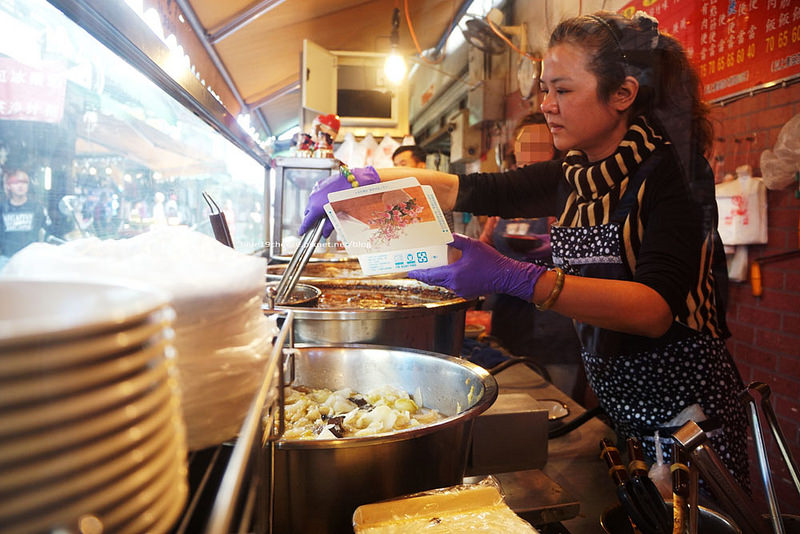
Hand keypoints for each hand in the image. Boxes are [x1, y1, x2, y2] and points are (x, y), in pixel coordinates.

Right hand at [298, 166, 379, 236]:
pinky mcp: (320, 183)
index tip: (302, 232)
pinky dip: (320, 199)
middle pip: (308, 212)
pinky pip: (316, 194)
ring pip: (312, 202)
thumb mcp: (341, 215)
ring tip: (327, 210)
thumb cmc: (350, 197)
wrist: (356, 180)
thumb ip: (331, 225)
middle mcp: (313, 198)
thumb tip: (325, 233)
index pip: (306, 221)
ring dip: (316, 208)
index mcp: (317, 207)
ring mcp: (316, 189)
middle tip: (320, 223)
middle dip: (312, 218)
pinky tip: (330, 200)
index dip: (304, 228)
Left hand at [408, 234, 546, 299]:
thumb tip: (446, 235)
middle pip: (436, 280)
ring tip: (432, 268)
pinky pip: (454, 286)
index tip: (410, 272)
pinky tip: (449, 272)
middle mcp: (455, 286)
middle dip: (426, 275)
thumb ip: (457, 240)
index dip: (419, 273)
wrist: (507, 276)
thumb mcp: (473, 245)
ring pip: (445, 284)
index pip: (431, 275)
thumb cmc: (491, 261)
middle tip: (418, 269)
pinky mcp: (468, 293)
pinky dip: (449, 280)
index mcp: (454, 275)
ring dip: (438, 277)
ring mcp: (462, 291)